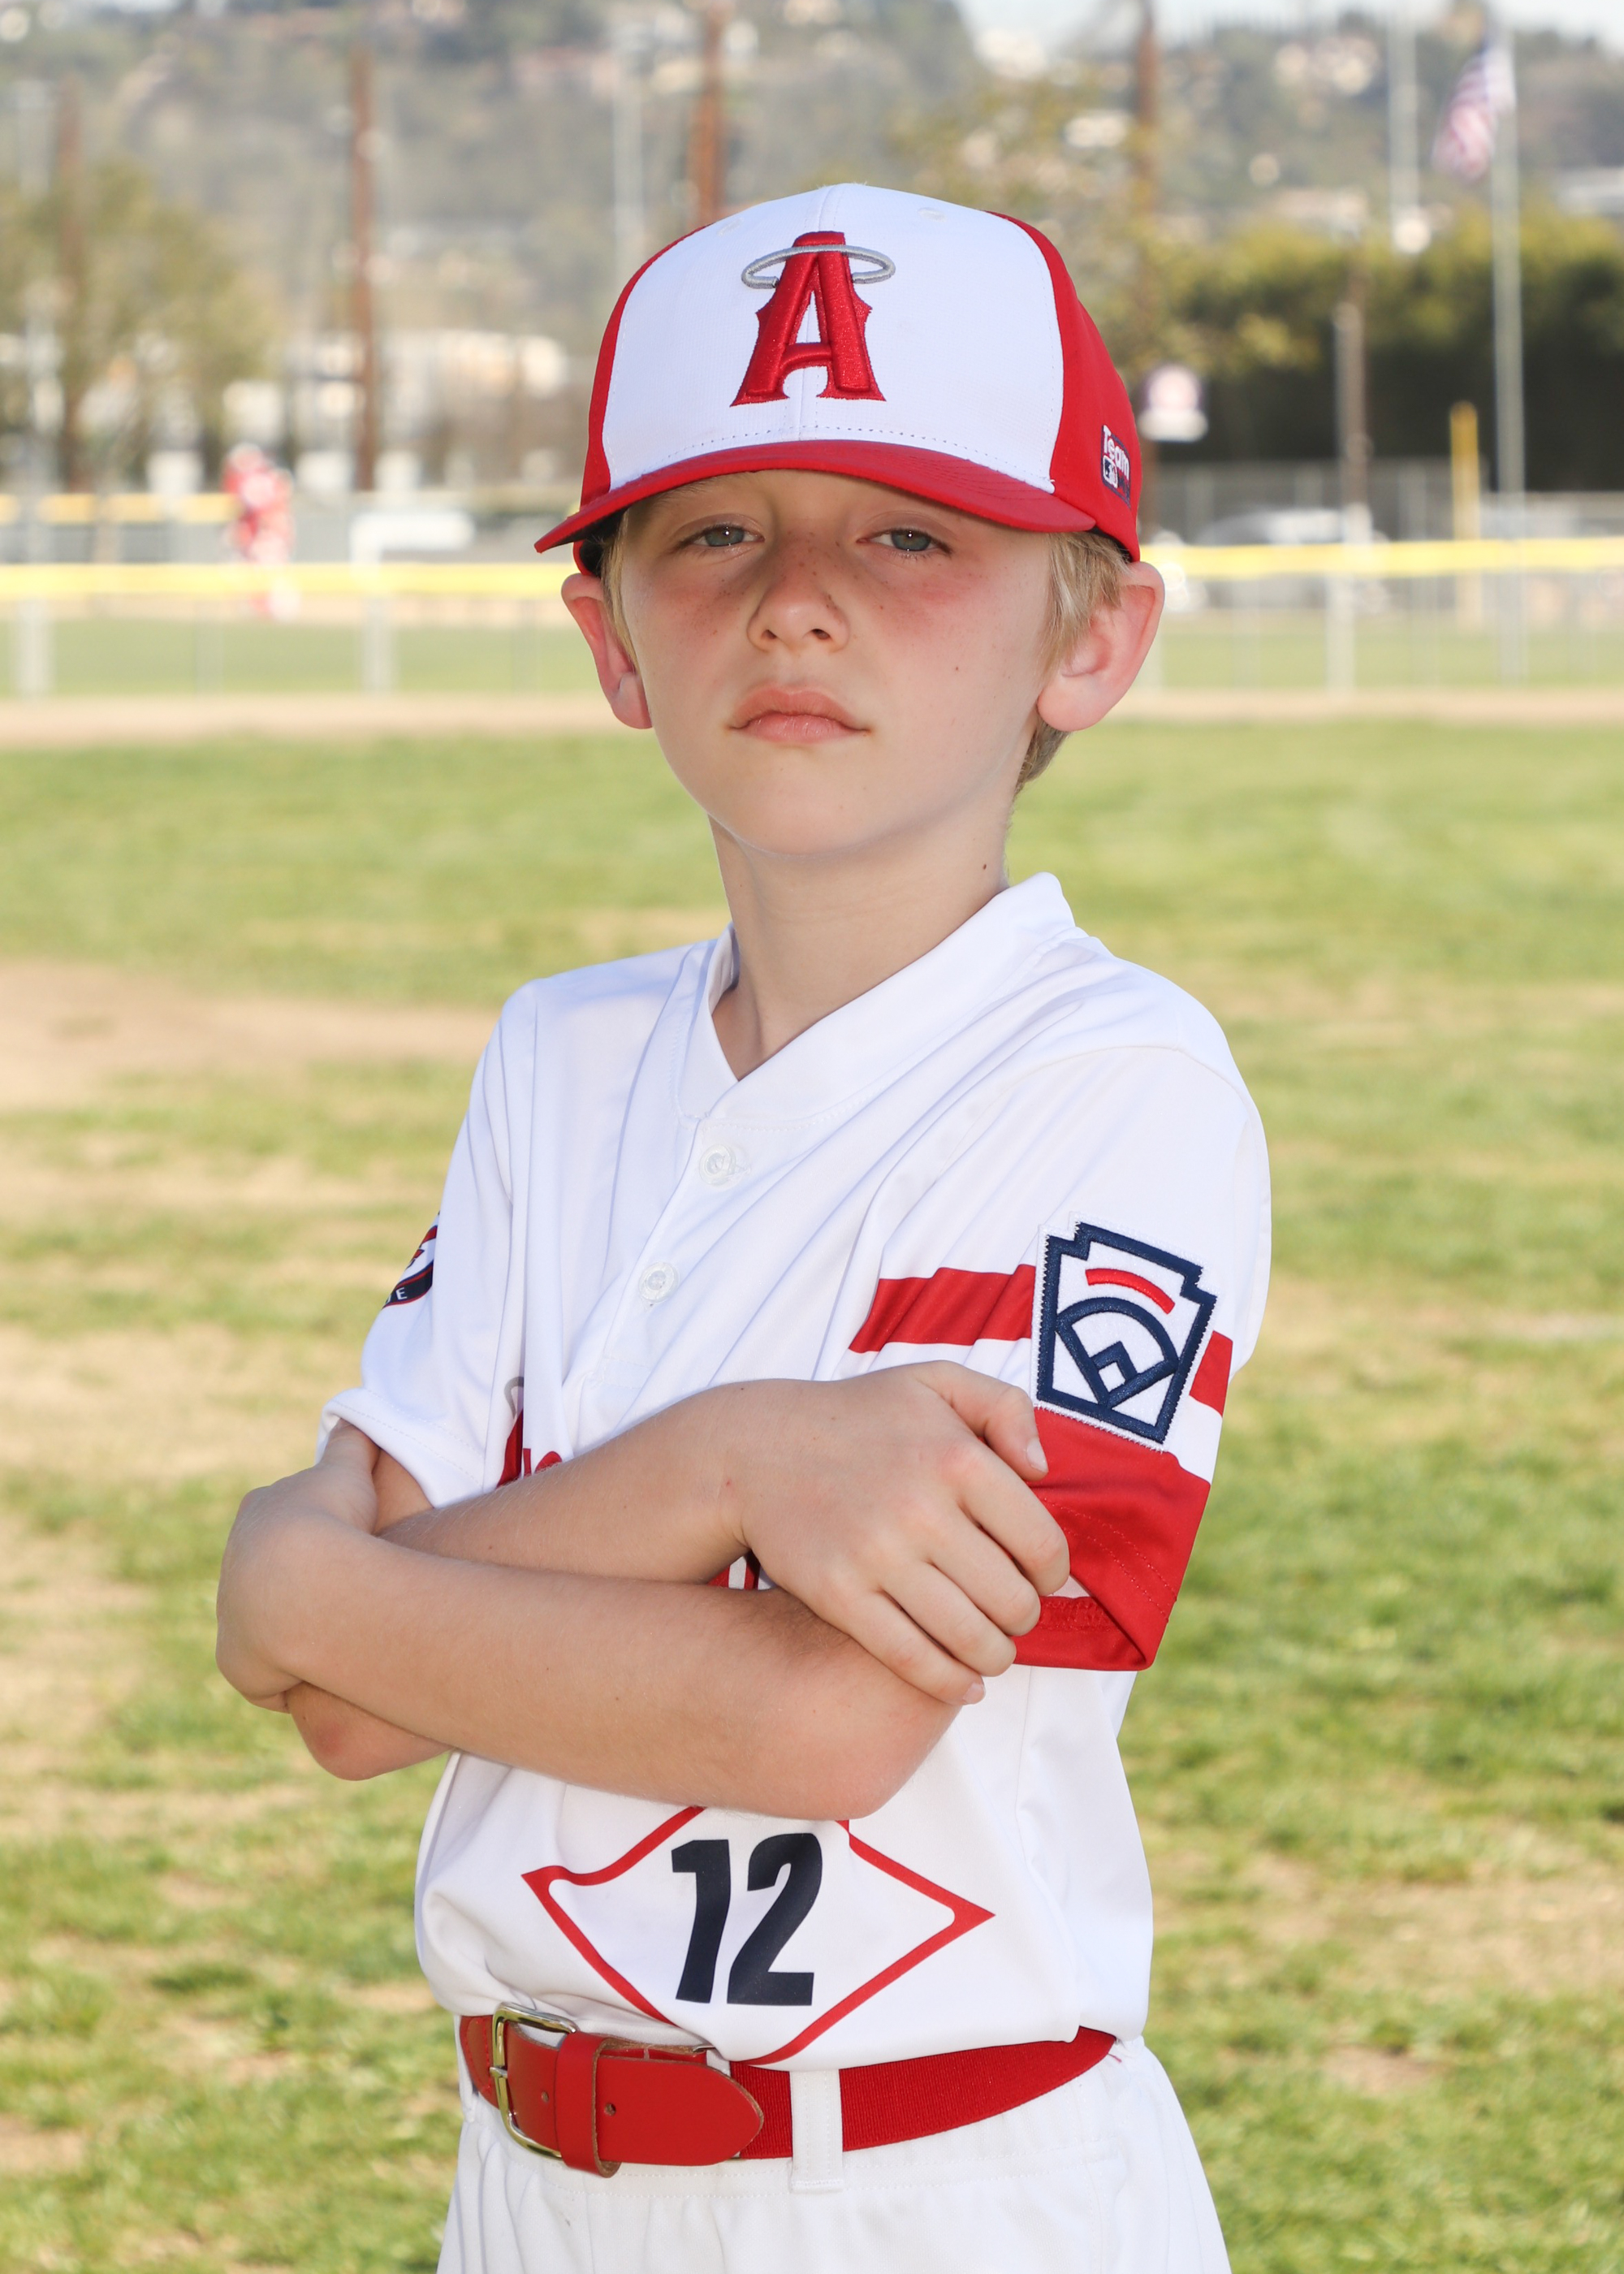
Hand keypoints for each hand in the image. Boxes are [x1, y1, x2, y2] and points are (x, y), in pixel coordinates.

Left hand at [216, 1424, 381, 1706]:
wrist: (300, 1580)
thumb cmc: (330, 1519)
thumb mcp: (348, 1471)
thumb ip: (352, 1443)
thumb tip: (358, 1413)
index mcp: (257, 1513)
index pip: (279, 1524)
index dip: (313, 1534)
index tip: (341, 1547)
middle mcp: (234, 1564)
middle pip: (263, 1577)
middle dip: (293, 1587)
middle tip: (341, 1599)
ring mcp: (233, 1616)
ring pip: (263, 1628)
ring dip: (291, 1636)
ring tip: (334, 1643)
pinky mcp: (240, 1663)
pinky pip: (268, 1677)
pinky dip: (290, 1678)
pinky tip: (320, 1678)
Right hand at [711, 1364, 1066, 1705]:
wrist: (756, 1448)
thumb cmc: (858, 1417)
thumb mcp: (935, 1381)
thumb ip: (1005, 1407)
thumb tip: (1042, 1469)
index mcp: (958, 1458)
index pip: (1041, 1544)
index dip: (1053, 1574)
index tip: (1041, 1579)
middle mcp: (922, 1509)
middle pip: (1011, 1600)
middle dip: (1024, 1618)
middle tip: (1013, 1614)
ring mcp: (878, 1556)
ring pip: (969, 1638)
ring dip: (995, 1655)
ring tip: (993, 1649)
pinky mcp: (839, 1596)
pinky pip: (912, 1658)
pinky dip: (949, 1683)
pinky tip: (964, 1685)